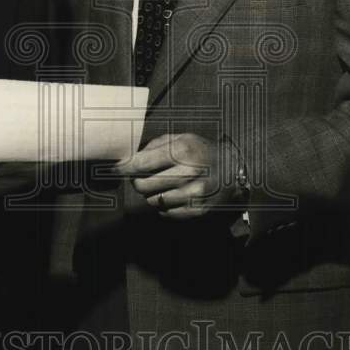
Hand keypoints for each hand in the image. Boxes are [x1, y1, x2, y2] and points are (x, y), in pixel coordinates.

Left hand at [115, 132, 236, 218]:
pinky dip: (164, 205)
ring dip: (152, 194)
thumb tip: (129, 156)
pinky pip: (167, 212)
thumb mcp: (181, 138)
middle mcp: (188, 172)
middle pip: (143, 186)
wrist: (234, 169)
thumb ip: (155, 145)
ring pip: (153, 201)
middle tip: (142, 177)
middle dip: (138, 182)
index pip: (141, 164)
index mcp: (182, 150)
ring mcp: (194, 193)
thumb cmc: (201, 151)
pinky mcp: (198, 209)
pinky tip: (172, 195)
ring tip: (161, 185)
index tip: (116, 169)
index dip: (124, 167)